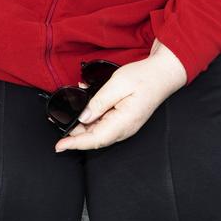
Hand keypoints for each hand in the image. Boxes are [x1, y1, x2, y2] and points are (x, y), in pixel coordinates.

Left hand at [54, 40, 186, 152]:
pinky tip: (84, 105)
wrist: (162, 75)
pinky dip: (91, 117)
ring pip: (98, 131)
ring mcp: (125, 125)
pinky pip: (104, 123)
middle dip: (74, 134)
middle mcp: (124, 128)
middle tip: (58, 123)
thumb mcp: (117, 84)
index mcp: (123, 122)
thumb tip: (83, 117)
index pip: (94, 140)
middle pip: (94, 138)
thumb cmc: (143, 78)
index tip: (59, 145)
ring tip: (68, 115)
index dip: (75, 144)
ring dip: (81, 125)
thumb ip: (99, 102)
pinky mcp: (124, 120)